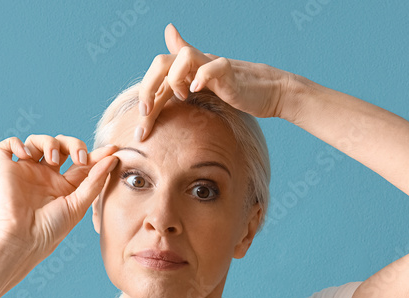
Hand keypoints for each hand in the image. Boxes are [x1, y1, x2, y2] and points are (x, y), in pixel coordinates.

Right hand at [0, 134, 119, 257]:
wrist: (25, 239)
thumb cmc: (52, 228)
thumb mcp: (79, 204)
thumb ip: (95, 181)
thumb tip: (112, 159)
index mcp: (64, 184)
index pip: (81, 161)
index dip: (95, 153)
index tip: (112, 150)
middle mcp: (45, 174)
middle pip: (60, 144)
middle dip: (73, 144)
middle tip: (79, 159)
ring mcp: (25, 170)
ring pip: (36, 140)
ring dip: (48, 142)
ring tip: (53, 160)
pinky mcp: (6, 169)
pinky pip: (5, 146)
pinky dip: (15, 143)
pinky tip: (25, 155)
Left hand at [134, 23, 294, 141]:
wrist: (267, 91)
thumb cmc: (234, 91)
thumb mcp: (202, 90)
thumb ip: (178, 81)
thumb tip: (159, 71)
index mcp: (185, 71)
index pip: (156, 79)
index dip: (144, 99)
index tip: (141, 129)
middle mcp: (195, 63)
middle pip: (162, 62)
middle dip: (149, 88)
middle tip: (146, 114)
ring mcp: (211, 64)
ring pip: (184, 57)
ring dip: (174, 78)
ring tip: (179, 97)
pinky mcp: (230, 72)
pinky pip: (213, 67)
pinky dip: (202, 76)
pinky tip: (195, 91)